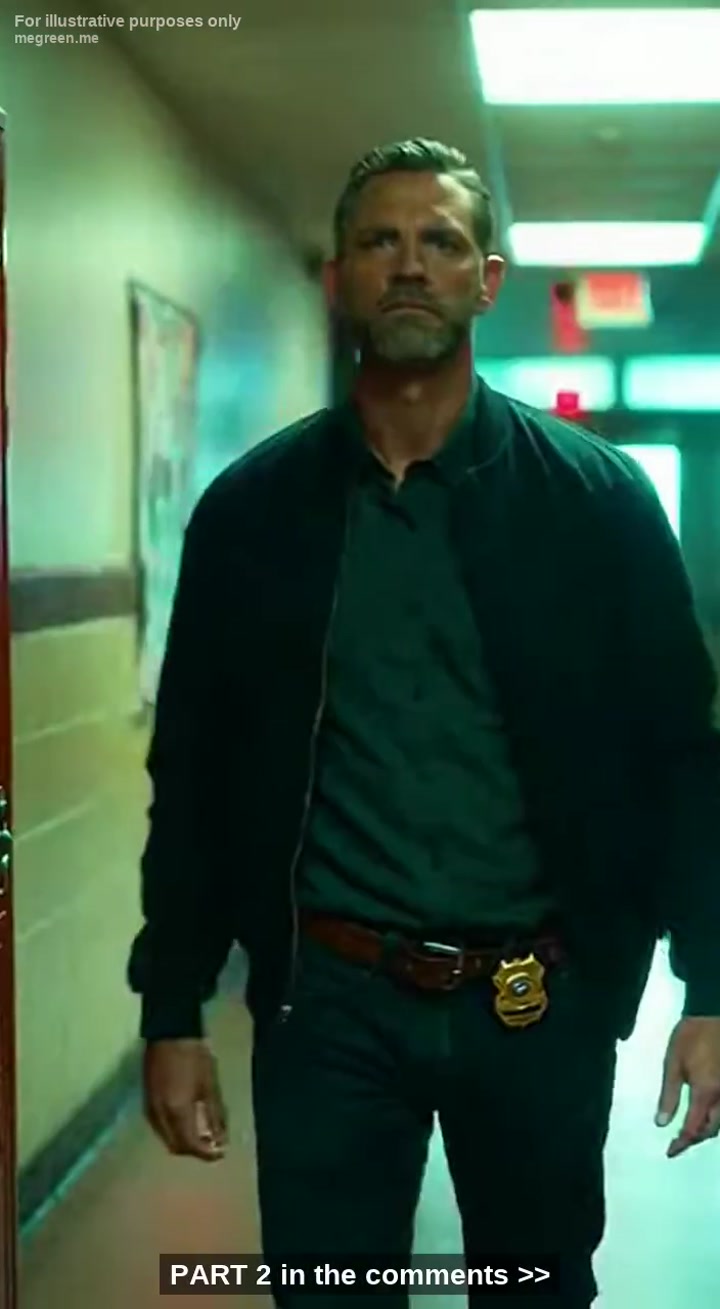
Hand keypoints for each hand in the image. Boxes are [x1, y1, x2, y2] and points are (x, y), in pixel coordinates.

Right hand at [143, 1038, 227, 1160]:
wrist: (170, 1030)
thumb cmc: (195, 1056)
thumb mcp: (210, 1085)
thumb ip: (215, 1115)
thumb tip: (221, 1140)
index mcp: (176, 1112)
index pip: (189, 1145)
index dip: (206, 1153)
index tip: (220, 1152)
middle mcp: (158, 1116)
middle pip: (175, 1145)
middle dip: (194, 1150)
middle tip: (213, 1144)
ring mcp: (150, 1107)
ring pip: (165, 1137)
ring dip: (183, 1140)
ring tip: (202, 1132)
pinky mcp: (147, 1099)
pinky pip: (159, 1126)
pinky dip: (173, 1130)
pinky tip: (187, 1120)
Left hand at [655, 1017, 719, 1157]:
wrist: (715, 1012)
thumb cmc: (691, 1036)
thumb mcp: (673, 1063)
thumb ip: (669, 1095)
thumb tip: (661, 1123)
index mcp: (705, 1093)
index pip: (693, 1128)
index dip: (682, 1143)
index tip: (670, 1152)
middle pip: (711, 1130)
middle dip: (694, 1138)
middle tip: (677, 1141)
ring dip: (705, 1130)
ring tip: (688, 1130)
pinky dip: (714, 1118)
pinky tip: (703, 1114)